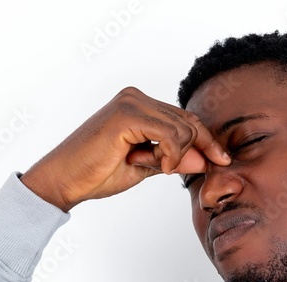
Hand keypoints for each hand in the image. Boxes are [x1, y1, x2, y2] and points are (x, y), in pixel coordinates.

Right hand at [19, 86, 231, 211]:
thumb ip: (173, 159)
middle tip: (188, 170)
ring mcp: (131, 102)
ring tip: (150, 166)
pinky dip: (171, 155)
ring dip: (174, 157)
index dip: (207, 140)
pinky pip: (171, 135)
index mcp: (139, 105)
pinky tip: (157, 166)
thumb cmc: (96, 174)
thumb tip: (206, 159)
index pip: (185, 118)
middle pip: (189, 121)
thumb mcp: (145, 166)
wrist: (65, 180)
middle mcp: (136, 97)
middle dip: (199, 149)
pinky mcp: (128, 114)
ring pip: (183, 129)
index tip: (222, 160)